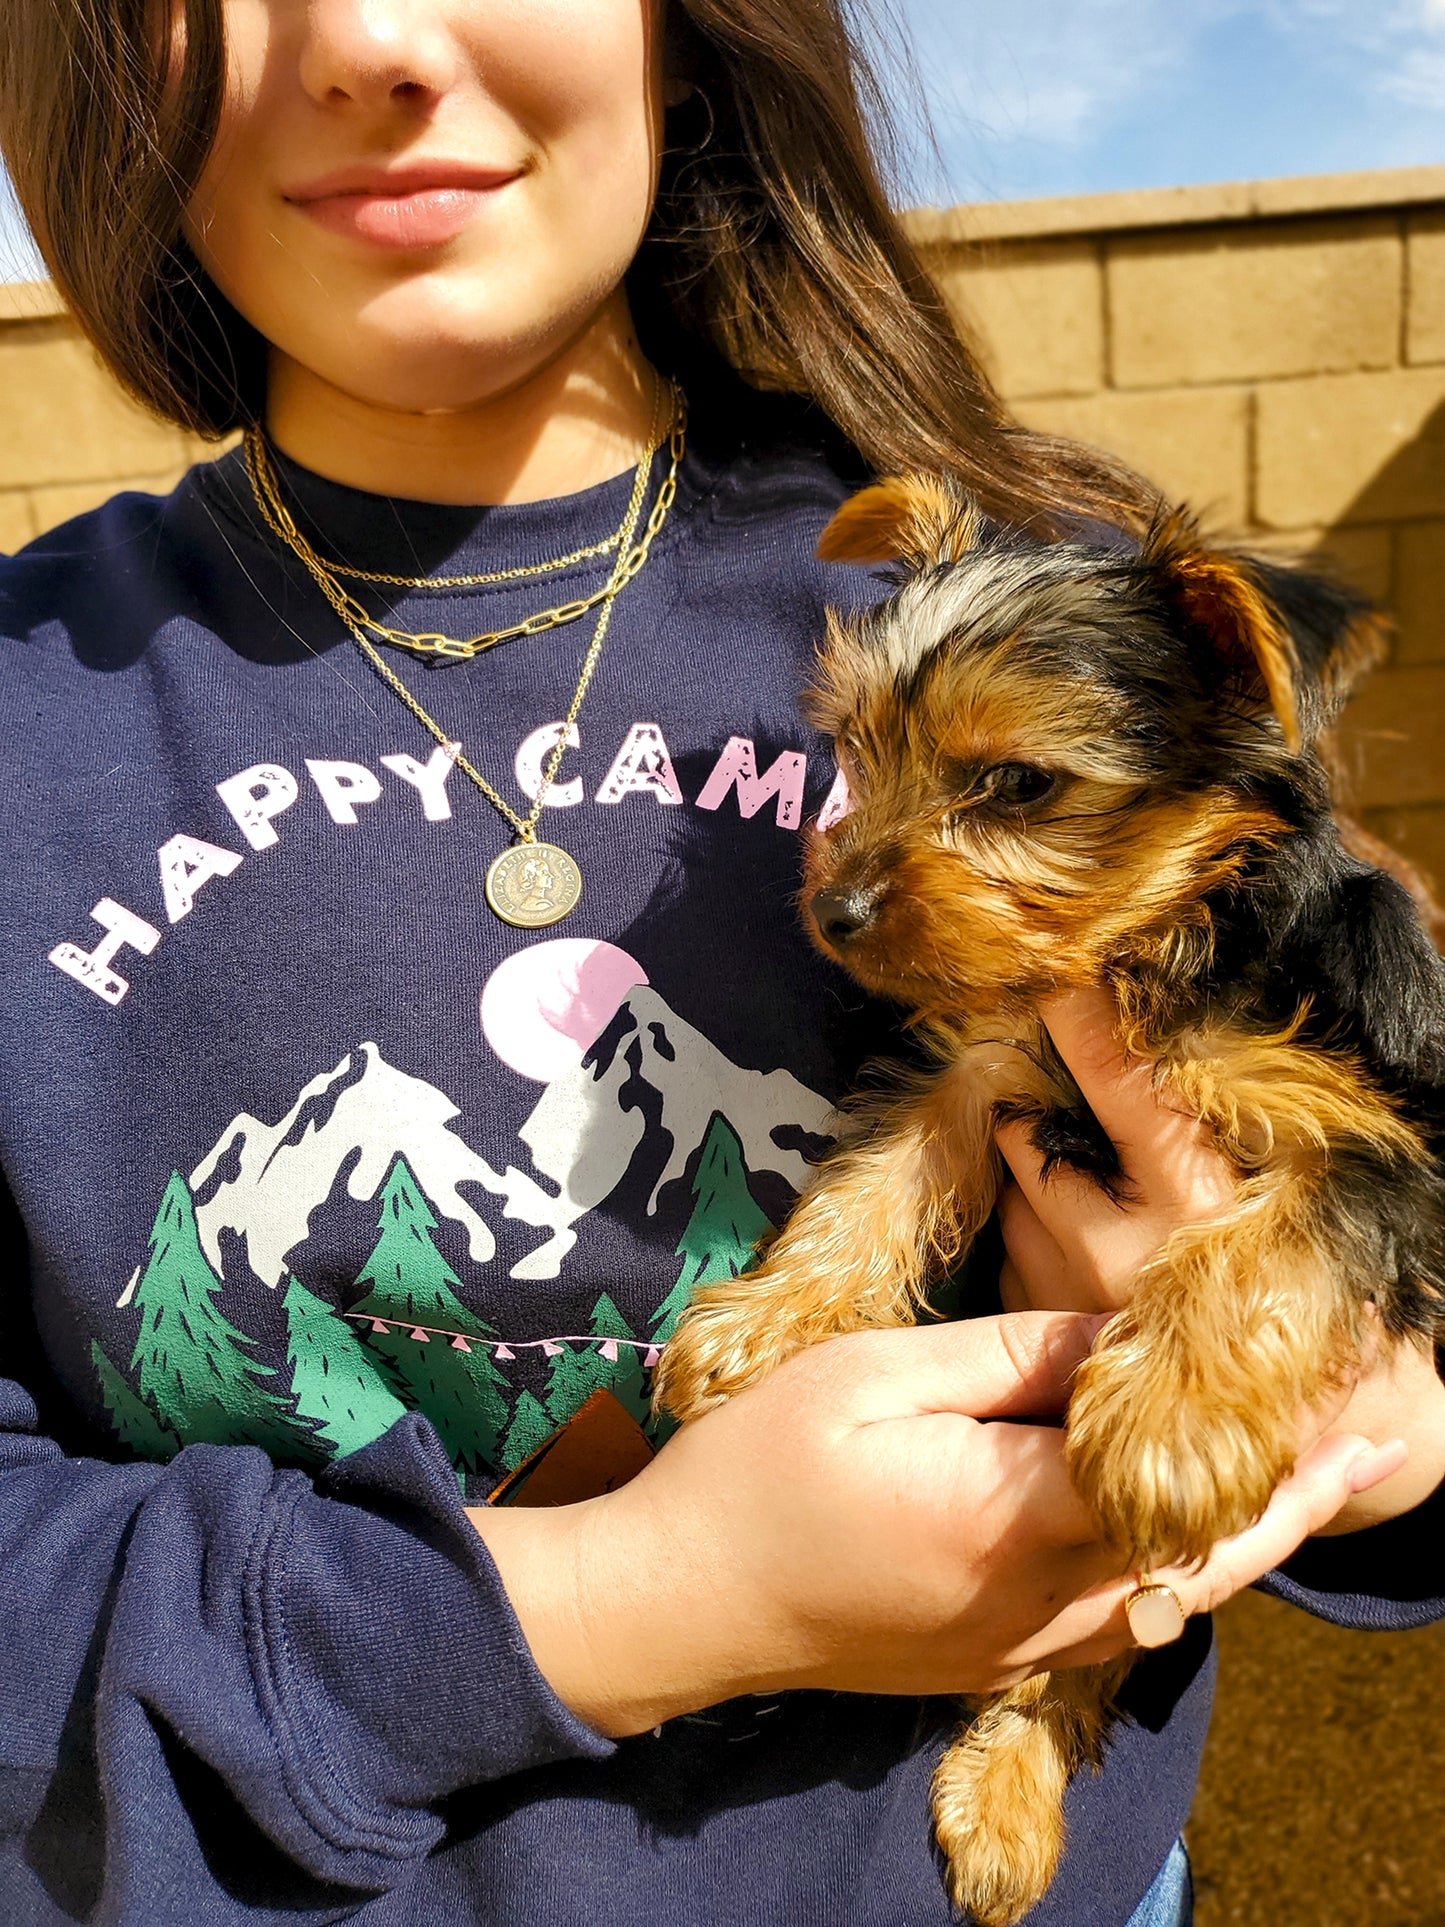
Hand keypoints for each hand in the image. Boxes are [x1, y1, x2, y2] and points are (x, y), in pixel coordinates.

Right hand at [470, 1312, 1401, 1735]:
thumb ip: (1004, 1356)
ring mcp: (1020, 1648)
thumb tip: (1109, 1334)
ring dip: (1250, 1537)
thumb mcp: (871, 1376)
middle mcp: (1036, 1603)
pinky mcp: (995, 1664)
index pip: (1173, 1471)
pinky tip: (1190, 1531)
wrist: (685, 1601)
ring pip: (1174, 1599)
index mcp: (1009, 1518)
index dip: (1257, 1424)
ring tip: (1312, 1478)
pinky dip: (1178, 1573)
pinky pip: (1119, 1623)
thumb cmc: (760, 1469)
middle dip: (1294, 1491)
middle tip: (1367, 1437)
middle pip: (1203, 1551)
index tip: (1320, 1376)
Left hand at [995, 987, 1443, 1531]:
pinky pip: (1007, 1256)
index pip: (1127, 1091)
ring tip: (1093, 1195)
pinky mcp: (1037, 1339)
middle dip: (1034, 1108)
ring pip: (1012, 1196)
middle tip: (1055, 1096)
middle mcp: (1122, 1256)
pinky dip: (1031, 1240)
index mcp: (1198, 1207)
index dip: (1086, 1025)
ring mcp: (1068, 1303)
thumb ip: (1206, 1127)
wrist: (1295, 1420)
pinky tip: (1079, 1253)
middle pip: (1030, 1136)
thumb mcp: (1275, 1194)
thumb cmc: (1293, 1280)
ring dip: (1035, 1181)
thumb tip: (1138, 1027)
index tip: (1054, 971)